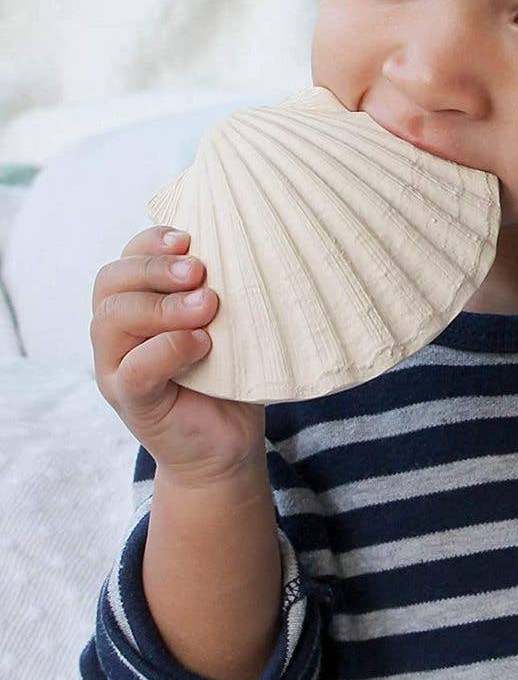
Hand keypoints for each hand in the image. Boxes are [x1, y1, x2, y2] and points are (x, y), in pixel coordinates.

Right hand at [91, 224, 266, 486]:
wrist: (226, 441)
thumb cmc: (229, 370)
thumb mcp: (223, 319)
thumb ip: (216, 286)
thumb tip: (243, 243)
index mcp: (137, 303)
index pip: (126, 257)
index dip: (151, 241)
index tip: (189, 238)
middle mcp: (117, 333)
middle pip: (111, 281)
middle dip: (155, 267)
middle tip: (200, 271)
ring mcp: (117, 368)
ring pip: (113, 319)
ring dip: (163, 306)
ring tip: (208, 306)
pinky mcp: (132, 402)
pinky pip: (134, 368)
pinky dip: (167, 348)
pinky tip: (202, 343)